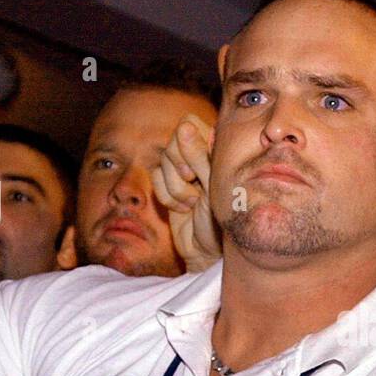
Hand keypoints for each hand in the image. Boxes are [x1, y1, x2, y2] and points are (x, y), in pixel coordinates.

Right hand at [152, 113, 220, 272]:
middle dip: (179, 167)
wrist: (208, 251)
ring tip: (193, 203)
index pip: (190, 123)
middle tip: (195, 186)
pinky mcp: (167, 186)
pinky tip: (182, 208)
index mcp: (215, 149)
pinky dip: (166, 195)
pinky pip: (153, 178)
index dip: (187, 143)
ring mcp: (181, 170)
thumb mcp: (214, 186)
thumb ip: (199, 156)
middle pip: (172, 141)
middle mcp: (197, 156)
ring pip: (161, 161)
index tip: (198, 168)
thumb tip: (183, 127)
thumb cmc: (222, 220)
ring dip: (175, 186)